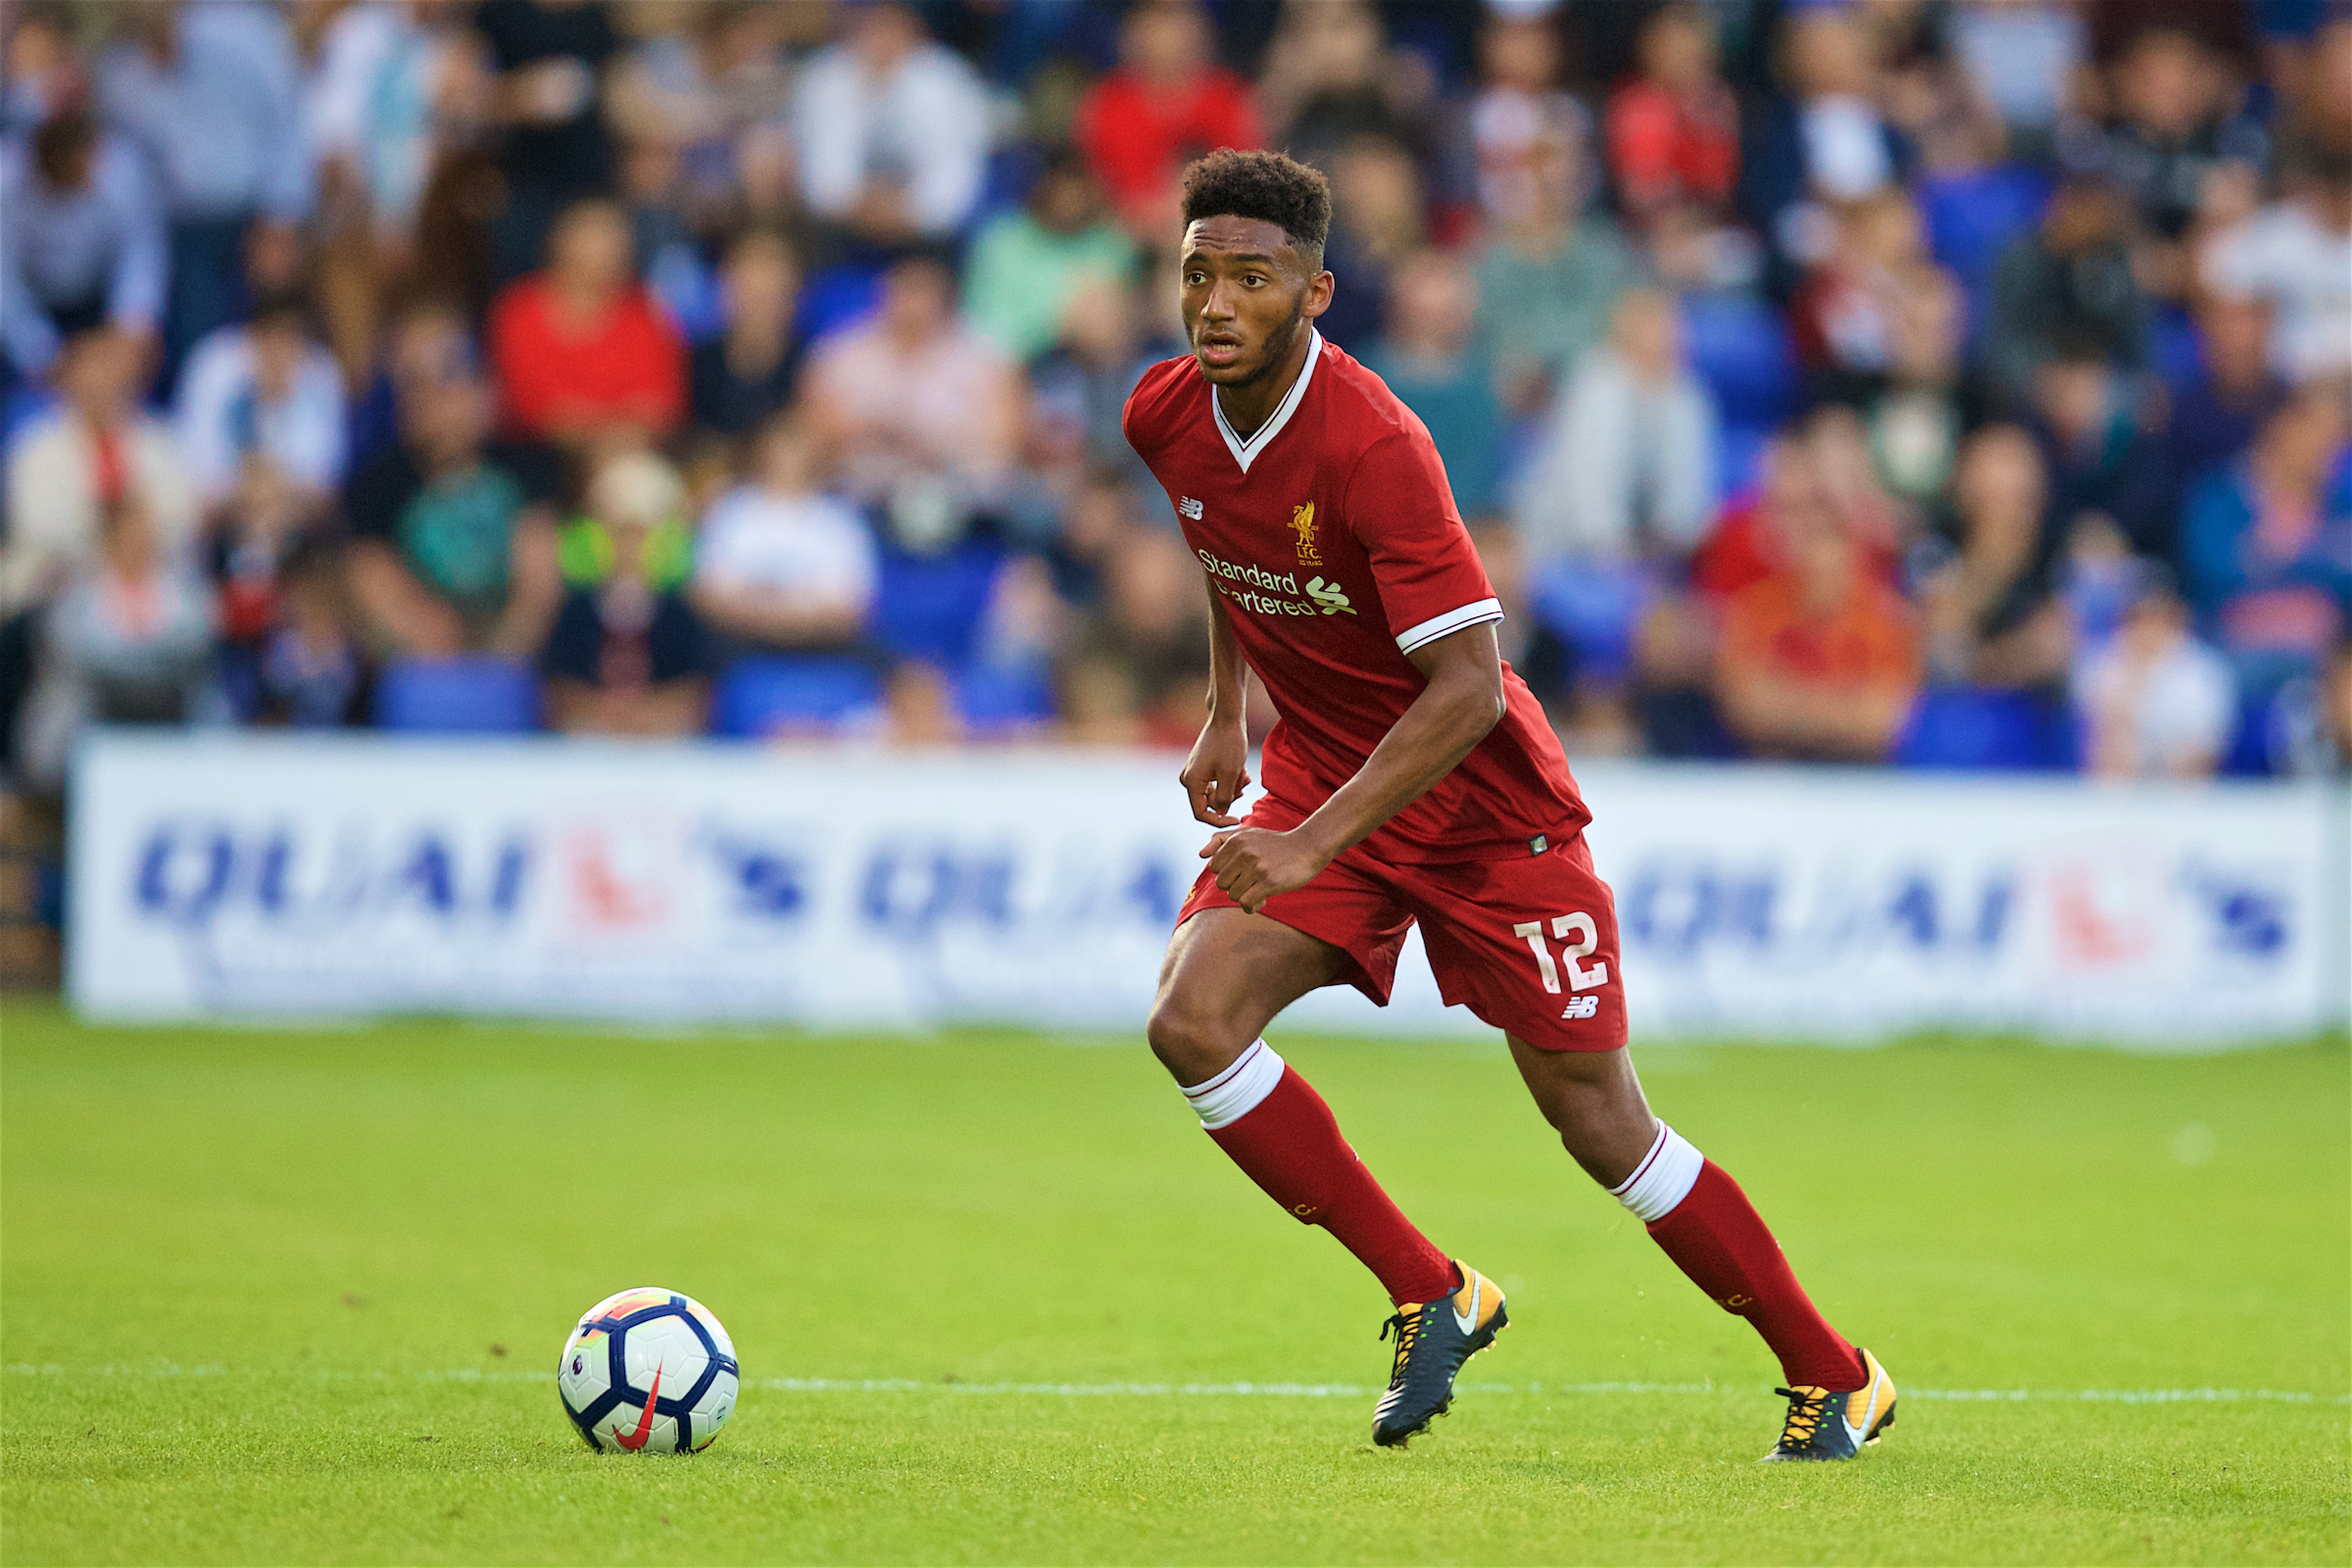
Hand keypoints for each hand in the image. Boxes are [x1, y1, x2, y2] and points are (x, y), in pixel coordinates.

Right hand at [1179, 716, 1249, 826]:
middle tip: (1244, 785)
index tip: (1237, 818)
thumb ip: (1225, 798)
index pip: (1201, 813)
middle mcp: (1188, 779)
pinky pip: (1215, 782)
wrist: (1226, 718)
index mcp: (1191, 782)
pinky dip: (1229, 780)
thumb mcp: (1231, 774)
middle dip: (1229, 797)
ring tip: (1244, 775)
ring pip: (1214, 793)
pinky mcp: (1201, 767)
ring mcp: (1194, 772)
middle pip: (1209, 803)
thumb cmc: (1229, 743)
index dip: (1219, 820)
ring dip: (1231, 788)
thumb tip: (1220, 814)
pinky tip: (1242, 772)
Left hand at [1199, 826, 1328, 914]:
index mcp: (1236, 840)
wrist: (1307, 846)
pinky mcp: (1269, 882)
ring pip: (1233, 895)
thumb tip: (1201, 855)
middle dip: (1235, 886)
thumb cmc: (1275, 843)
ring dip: (1245, 897)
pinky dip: (1252, 907)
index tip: (1242, 873)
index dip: (1228, 874)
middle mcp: (1244, 853)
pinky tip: (1262, 901)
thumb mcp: (1247, 833)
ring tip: (1258, 891)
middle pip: (1222, 884)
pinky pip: (1246, 903)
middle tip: (1251, 883)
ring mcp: (1256, 868)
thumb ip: (1220, 840)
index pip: (1214, 869)